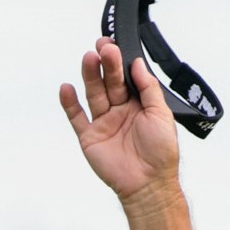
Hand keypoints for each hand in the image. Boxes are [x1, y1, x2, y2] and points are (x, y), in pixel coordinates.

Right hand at [59, 39, 180, 205]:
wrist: (149, 184)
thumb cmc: (161, 153)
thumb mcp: (162, 114)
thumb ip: (149, 88)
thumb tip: (137, 63)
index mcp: (138, 104)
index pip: (125, 77)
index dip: (119, 61)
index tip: (113, 44)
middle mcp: (120, 110)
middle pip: (109, 82)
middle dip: (106, 64)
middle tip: (103, 48)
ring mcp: (103, 123)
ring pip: (94, 94)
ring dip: (90, 75)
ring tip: (88, 58)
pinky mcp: (90, 137)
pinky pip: (77, 117)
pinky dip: (70, 103)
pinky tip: (67, 88)